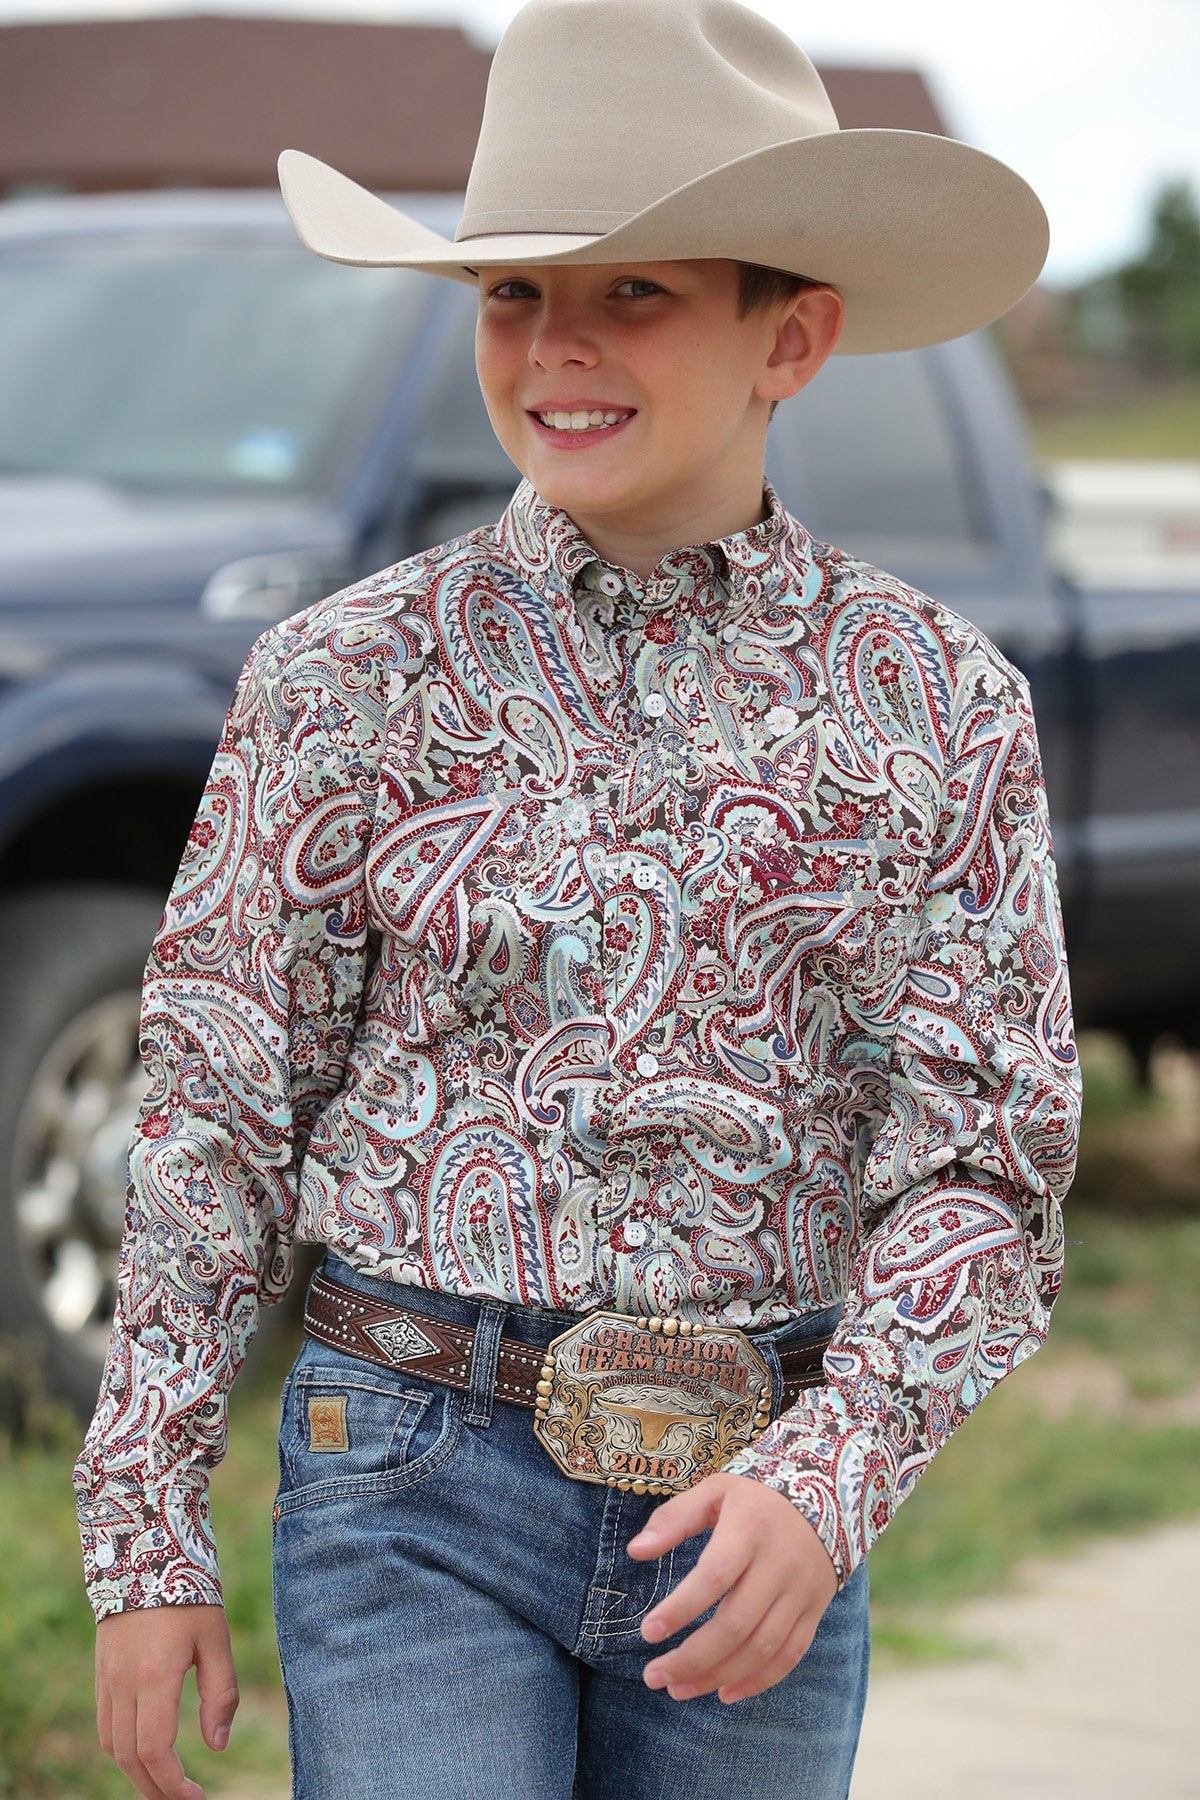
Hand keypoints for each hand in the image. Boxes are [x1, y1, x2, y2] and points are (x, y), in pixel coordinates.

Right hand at [96, 1603, 238, 1798]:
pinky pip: (106, 1724)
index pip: (155, 1750)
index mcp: (154, 1676)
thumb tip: (217, 1746)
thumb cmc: (188, 1592)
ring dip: (136, 1772)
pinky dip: (123, 1748)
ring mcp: (107, 1679)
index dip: (172, 1783)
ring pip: (112, 1745)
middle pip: (129, 1758)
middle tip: (183, 1799)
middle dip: (155, 1788)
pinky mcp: (101, 1673)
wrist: (144, 1551)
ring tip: (166, 1782)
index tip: (195, 1797)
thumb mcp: (216, 1638)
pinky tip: (146, 1750)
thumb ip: (220, 1693)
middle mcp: (123, 1683)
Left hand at [627, 1472, 837, 1703]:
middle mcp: (779, 1564)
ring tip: (678, 1689)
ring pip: (761, 1647)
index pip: (714, 1577)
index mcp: (750, 1529)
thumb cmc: (756, 1497)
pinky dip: (758, 1681)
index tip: (648, 1632)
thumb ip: (674, 1518)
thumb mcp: (715, 1490)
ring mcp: (801, 1591)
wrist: (827, 1497)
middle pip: (736, 1623)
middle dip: (692, 1657)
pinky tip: (725, 1693)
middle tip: (654, 1676)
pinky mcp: (815, 1610)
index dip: (681, 1608)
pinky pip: (789, 1655)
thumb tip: (635, 1551)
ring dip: (718, 1675)